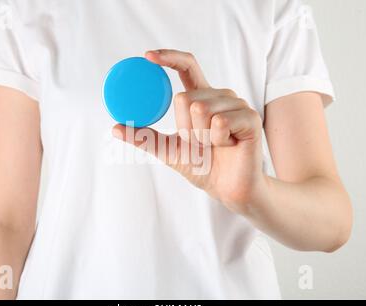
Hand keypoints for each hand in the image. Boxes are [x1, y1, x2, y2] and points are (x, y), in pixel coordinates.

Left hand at [112, 49, 266, 213]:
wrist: (227, 188)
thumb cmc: (202, 167)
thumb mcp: (168, 150)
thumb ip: (145, 137)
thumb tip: (115, 128)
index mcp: (202, 98)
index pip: (187, 67)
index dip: (168, 58)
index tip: (147, 56)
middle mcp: (220, 96)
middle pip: (185, 97)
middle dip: (185, 128)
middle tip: (199, 143)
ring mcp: (237, 104)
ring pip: (201, 109)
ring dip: (201, 137)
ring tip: (215, 146)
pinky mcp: (250, 118)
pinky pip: (220, 123)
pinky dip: (217, 140)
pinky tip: (229, 146)